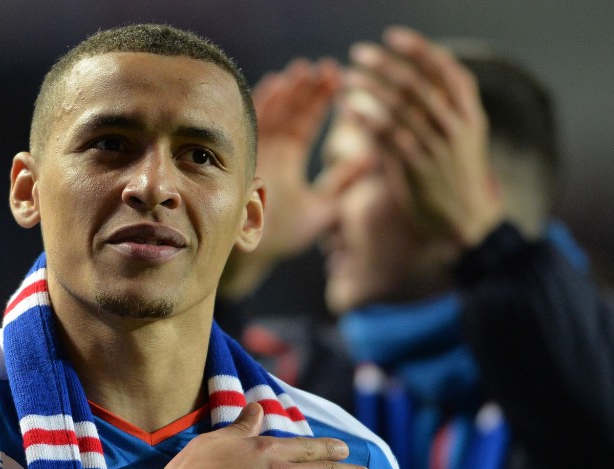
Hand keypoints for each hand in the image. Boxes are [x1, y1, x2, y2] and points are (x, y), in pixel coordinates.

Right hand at [220, 59, 342, 298]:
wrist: (251, 254)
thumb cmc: (283, 236)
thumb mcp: (323, 207)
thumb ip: (343, 182)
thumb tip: (373, 159)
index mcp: (288, 160)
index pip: (306, 124)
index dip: (319, 101)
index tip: (336, 78)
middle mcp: (269, 152)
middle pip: (288, 112)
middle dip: (305, 90)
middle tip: (324, 68)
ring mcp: (253, 152)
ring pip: (271, 113)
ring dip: (286, 91)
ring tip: (304, 70)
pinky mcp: (240, 156)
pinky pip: (250, 126)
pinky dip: (262, 105)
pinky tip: (277, 84)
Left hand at [344, 26, 503, 249]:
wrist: (467, 218)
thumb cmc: (459, 170)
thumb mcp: (468, 133)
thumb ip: (449, 103)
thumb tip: (425, 68)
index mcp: (470, 112)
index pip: (445, 69)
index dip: (418, 49)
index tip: (392, 36)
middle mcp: (455, 127)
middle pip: (415, 84)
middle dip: (383, 64)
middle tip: (358, 53)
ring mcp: (435, 149)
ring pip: (396, 109)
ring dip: (368, 89)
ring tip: (346, 78)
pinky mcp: (416, 170)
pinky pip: (386, 139)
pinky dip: (365, 120)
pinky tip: (348, 109)